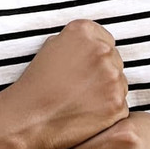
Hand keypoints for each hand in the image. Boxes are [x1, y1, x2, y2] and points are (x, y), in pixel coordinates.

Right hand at [5, 19, 128, 148]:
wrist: (28, 117)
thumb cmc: (37, 83)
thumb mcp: (51, 46)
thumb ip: (77, 41)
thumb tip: (92, 44)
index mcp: (85, 31)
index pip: (106, 40)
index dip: (95, 57)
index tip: (84, 68)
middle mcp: (102, 50)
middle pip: (115, 60)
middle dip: (103, 73)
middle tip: (81, 87)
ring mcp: (112, 77)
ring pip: (120, 83)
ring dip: (107, 91)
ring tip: (82, 101)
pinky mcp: (117, 103)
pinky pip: (121, 106)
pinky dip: (109, 112)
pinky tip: (88, 114)